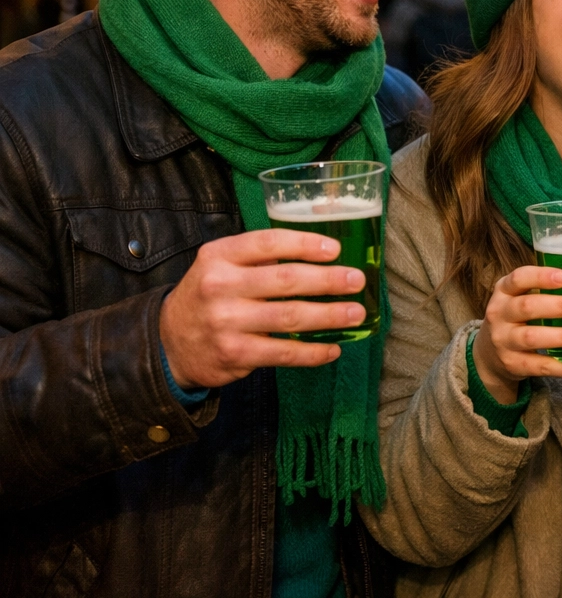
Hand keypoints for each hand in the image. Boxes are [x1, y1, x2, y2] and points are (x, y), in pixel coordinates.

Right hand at [160, 229, 368, 389]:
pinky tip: (333, 348)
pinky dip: (313, 352)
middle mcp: (220, 286)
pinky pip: (283, 353)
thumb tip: (323, 252)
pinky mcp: (234, 354)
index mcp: (219, 256)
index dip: (305, 244)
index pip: (268, 243)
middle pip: (285, 280)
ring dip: (329, 316)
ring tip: (356, 313)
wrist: (170, 342)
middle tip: (357, 281)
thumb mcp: (222, 265)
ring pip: (289, 317)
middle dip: (328, 280)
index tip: (335, 249)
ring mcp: (226, 322)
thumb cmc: (211, 295)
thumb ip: (260, 256)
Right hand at [471, 265, 561, 403]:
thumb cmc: (513, 317)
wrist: (487, 354)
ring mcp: (504, 342)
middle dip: (559, 307)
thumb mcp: (517, 297)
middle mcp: (500, 315)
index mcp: (504, 292)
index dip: (541, 277)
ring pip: (533, 338)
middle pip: (528, 308)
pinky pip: (541, 367)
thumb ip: (541, 289)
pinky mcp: (513, 365)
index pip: (518, 279)